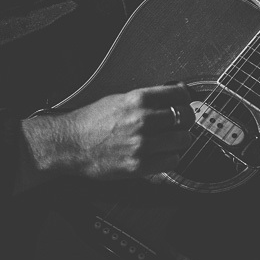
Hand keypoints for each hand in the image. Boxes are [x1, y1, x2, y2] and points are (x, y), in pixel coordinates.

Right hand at [23, 83, 194, 179]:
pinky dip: (170, 158)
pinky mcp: (140, 165)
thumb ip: (148, 99)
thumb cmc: (93, 121)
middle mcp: (143, 120)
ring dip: (179, 140)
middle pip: (186, 117)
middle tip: (180, 123)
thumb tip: (174, 97)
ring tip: (169, 140)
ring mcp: (143, 144)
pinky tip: (161, 154)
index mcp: (138, 99)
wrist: (72, 144)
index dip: (185, 98)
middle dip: (186, 120)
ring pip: (183, 140)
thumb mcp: (120, 99)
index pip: (179, 94)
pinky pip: (172, 161)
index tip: (184, 102)